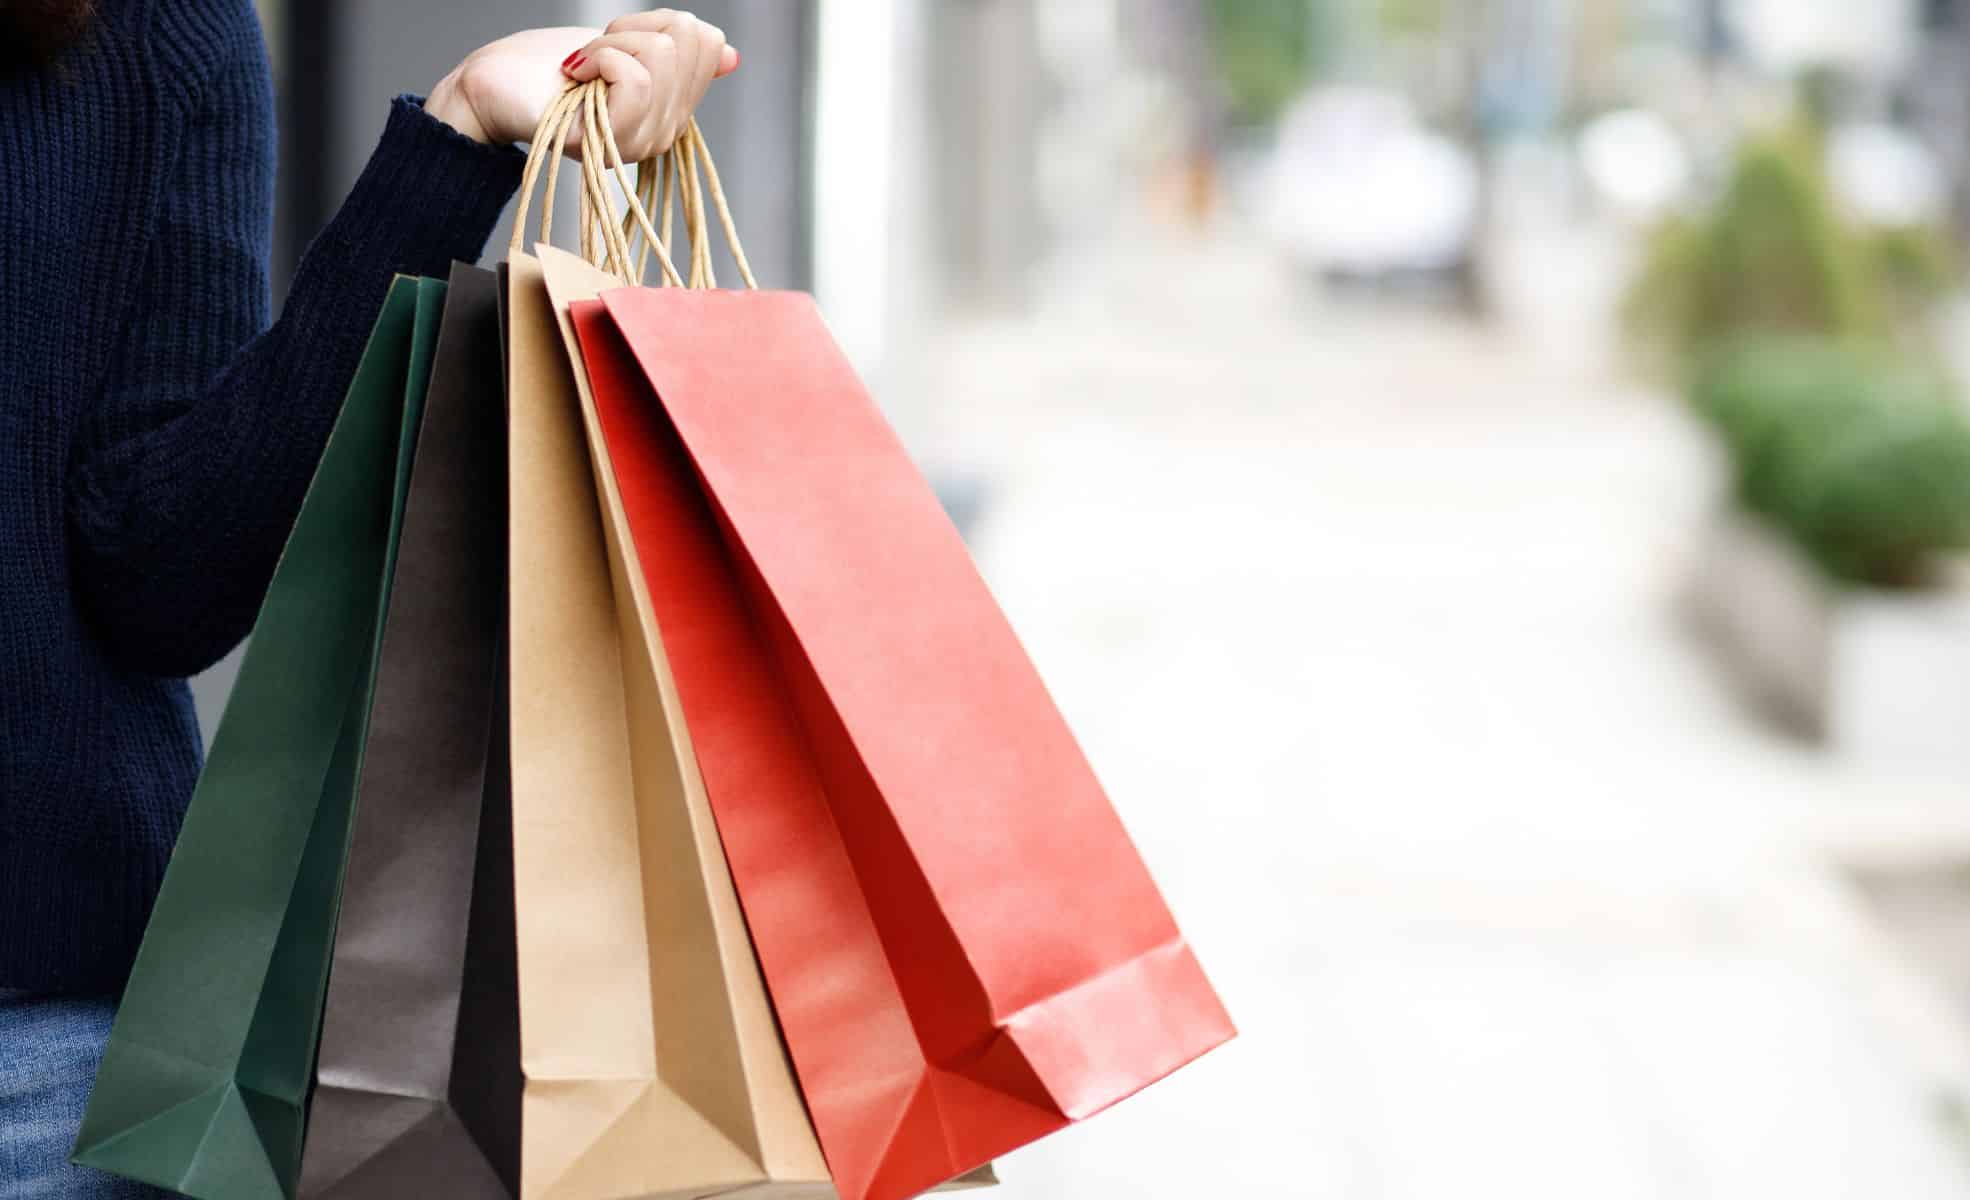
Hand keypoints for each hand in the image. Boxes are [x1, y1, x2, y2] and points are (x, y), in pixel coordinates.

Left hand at [426, 10, 737, 156]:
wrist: (494, 84)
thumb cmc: (548, 65)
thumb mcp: (622, 46)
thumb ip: (674, 51)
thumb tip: (730, 55)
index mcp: (672, 107)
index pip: (709, 41)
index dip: (657, 21)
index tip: (616, 42)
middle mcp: (663, 132)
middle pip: (690, 41)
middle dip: (633, 28)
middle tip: (594, 54)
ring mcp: (638, 142)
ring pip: (662, 56)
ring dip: (609, 43)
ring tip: (580, 66)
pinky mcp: (608, 141)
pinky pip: (635, 79)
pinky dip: (600, 58)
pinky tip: (575, 74)